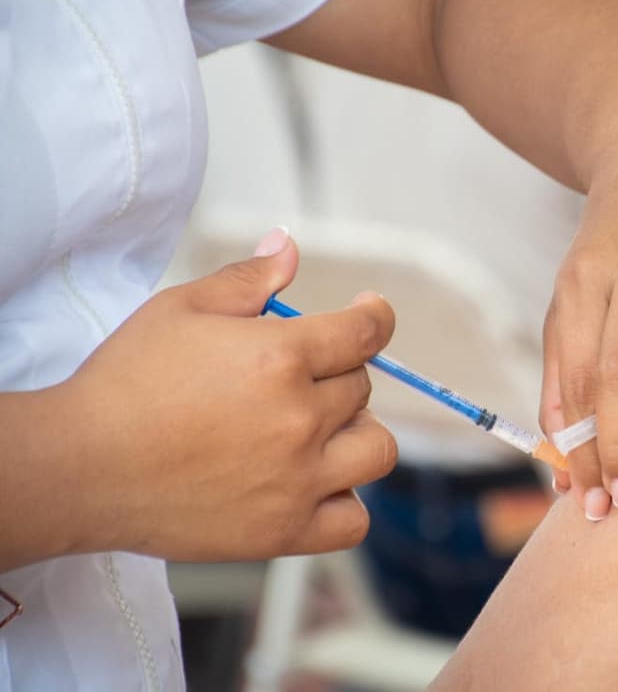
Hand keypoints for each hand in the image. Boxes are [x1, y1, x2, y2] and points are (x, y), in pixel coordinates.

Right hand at [63, 228, 397, 560]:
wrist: (80, 467)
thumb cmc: (125, 384)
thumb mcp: (181, 309)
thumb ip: (247, 279)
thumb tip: (290, 247)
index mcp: (280, 357)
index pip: (366, 332)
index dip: (375, 316)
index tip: (369, 312)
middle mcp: (300, 418)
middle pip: (361, 387)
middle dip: (336, 373)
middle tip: (292, 379)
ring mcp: (298, 480)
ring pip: (375, 449)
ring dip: (355, 433)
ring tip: (316, 430)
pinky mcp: (284, 531)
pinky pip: (353, 522)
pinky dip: (345, 502)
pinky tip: (316, 485)